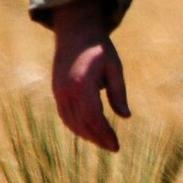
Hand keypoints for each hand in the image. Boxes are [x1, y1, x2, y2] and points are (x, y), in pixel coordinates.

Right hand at [50, 0, 130, 151]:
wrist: (75, 34)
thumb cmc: (100, 50)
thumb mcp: (115, 68)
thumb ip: (119, 93)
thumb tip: (125, 117)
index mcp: (83, 85)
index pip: (94, 117)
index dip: (104, 134)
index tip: (116, 145)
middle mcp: (67, 92)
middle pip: (82, 124)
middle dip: (97, 138)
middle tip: (113, 147)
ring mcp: (59, 93)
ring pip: (72, 122)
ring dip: (87, 135)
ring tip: (103, 141)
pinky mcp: (56, 93)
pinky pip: (65, 116)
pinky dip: (76, 126)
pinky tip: (89, 131)